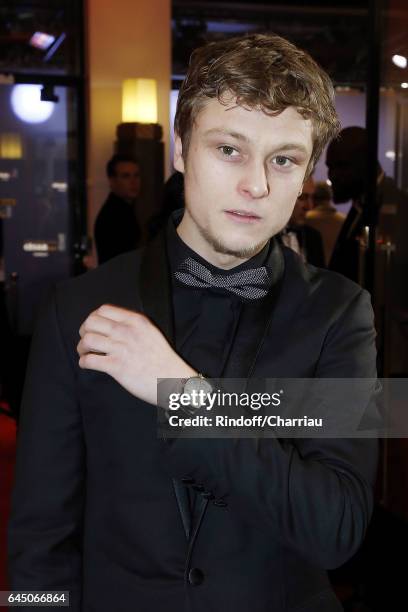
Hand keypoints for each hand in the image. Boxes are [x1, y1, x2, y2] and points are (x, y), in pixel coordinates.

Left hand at [77, 304, 195, 404]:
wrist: (172, 379)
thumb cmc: (162, 359)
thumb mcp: (150, 332)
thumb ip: (132, 325)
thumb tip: (111, 325)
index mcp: (136, 321)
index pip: (104, 309)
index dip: (93, 317)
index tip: (93, 327)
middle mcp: (127, 332)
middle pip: (91, 322)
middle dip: (84, 331)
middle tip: (86, 340)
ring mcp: (121, 349)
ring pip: (87, 340)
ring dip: (82, 347)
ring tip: (85, 353)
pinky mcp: (116, 367)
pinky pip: (89, 360)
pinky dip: (84, 362)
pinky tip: (88, 364)